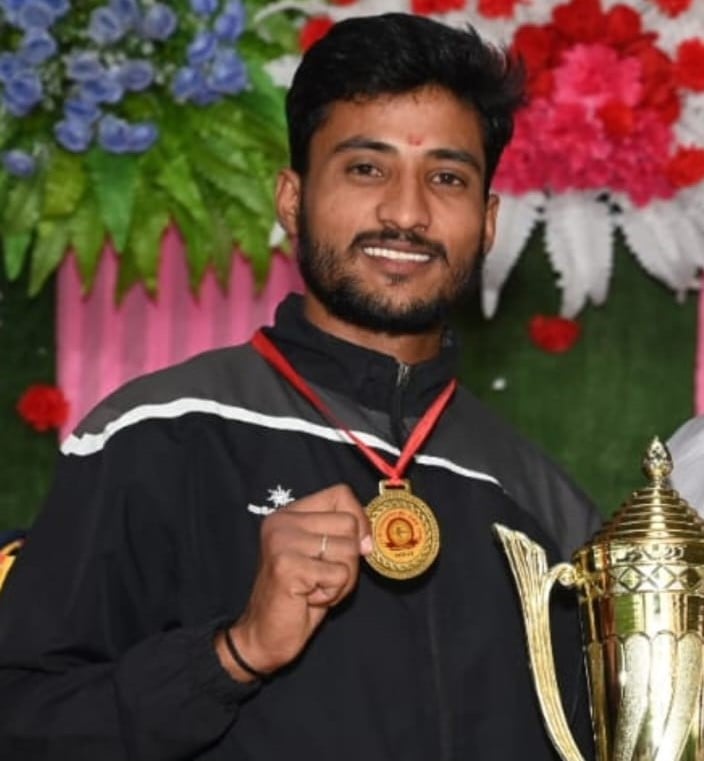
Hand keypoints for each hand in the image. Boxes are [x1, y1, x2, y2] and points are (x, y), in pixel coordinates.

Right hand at [216, 484, 371, 681]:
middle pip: (349, 524)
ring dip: (342, 579)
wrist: (264, 636)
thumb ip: (342, 537)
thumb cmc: (298, 597)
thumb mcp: (322, 557)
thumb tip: (370, 539)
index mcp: (289, 514)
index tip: (358, 545)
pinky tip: (308, 598)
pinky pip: (339, 574)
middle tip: (325, 577)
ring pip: (348, 549)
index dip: (360, 518)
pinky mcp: (287, 566)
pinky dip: (333, 593)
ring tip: (315, 588)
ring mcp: (282, 542)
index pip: (341, 494)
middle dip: (350, 558)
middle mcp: (282, 522)